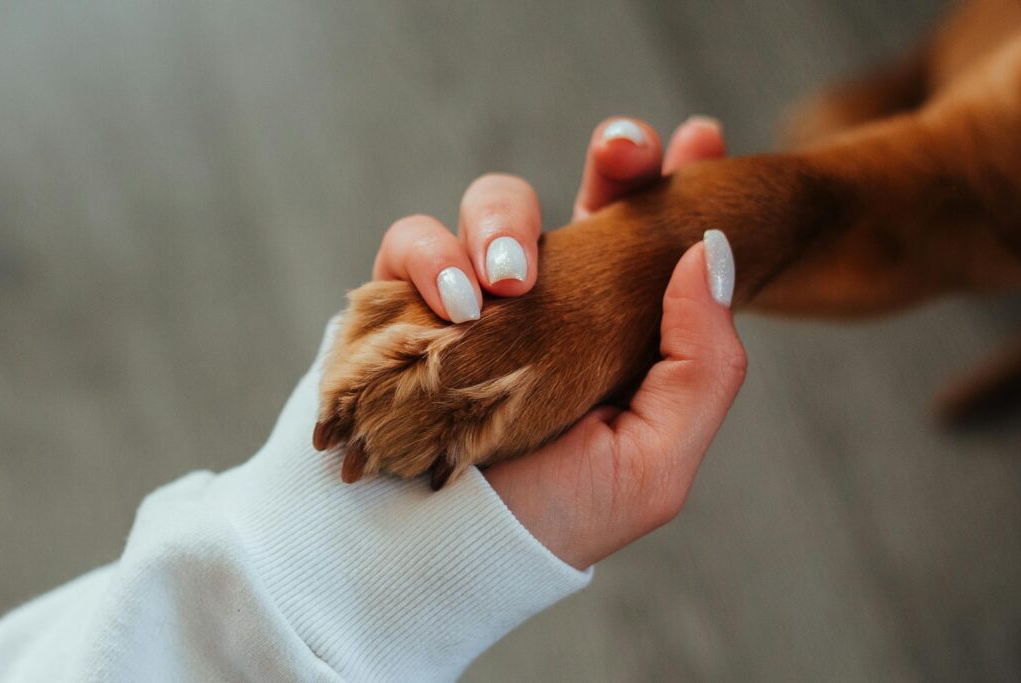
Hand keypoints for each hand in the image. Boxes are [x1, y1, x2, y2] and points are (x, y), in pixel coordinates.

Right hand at [372, 116, 742, 568]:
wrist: (433, 562)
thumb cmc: (548, 519)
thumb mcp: (652, 463)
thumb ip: (701, 365)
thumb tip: (711, 252)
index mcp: (612, 331)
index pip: (650, 241)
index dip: (675, 183)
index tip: (702, 138)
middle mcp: (547, 304)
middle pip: (582, 196)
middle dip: (612, 159)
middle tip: (624, 149)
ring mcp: (474, 298)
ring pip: (492, 204)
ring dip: (502, 220)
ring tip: (503, 283)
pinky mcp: (404, 303)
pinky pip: (410, 242)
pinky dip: (429, 258)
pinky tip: (454, 303)